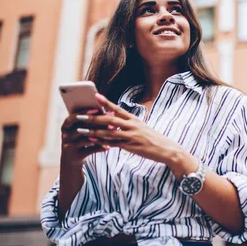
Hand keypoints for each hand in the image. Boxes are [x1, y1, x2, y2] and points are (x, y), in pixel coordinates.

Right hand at [60, 108, 108, 166]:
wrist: (71, 159)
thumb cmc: (79, 139)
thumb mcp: (80, 128)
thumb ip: (89, 120)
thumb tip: (106, 109)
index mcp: (66, 125)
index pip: (74, 116)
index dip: (85, 112)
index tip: (99, 109)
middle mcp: (65, 134)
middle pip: (81, 127)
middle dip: (97, 124)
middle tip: (111, 121)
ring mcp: (69, 145)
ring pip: (86, 139)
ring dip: (100, 135)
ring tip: (112, 132)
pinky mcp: (75, 155)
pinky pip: (90, 150)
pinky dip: (100, 148)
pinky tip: (109, 146)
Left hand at [75, 94, 196, 176]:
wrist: (166, 149)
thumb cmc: (153, 139)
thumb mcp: (142, 128)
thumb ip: (128, 125)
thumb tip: (114, 123)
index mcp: (135, 119)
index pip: (118, 108)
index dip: (106, 102)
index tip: (95, 96)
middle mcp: (132, 125)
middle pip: (110, 119)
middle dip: (93, 117)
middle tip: (80, 115)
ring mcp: (131, 136)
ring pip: (109, 132)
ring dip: (93, 130)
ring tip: (81, 129)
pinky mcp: (130, 146)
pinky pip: (113, 143)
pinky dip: (101, 141)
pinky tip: (92, 141)